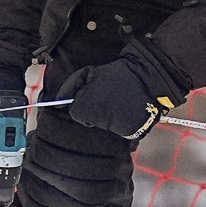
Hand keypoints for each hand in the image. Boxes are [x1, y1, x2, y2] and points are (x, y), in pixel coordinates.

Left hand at [56, 40, 181, 142]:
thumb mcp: (89, 73)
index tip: (90, 95)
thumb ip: (71, 86)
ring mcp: (114, 129)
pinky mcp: (129, 133)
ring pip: (104, 128)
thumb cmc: (117, 74)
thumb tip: (58, 100)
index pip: (76, 113)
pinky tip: (126, 110)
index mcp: (85, 108)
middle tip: (105, 98)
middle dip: (94, 111)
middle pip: (89, 122)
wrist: (147, 77)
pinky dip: (121, 124)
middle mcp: (98, 121)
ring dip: (107, 118)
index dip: (82, 103)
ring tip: (117, 103)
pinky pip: (120, 132)